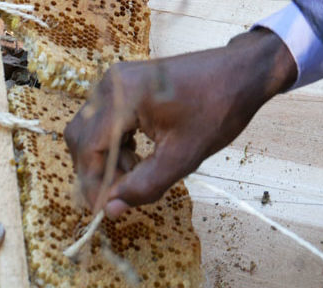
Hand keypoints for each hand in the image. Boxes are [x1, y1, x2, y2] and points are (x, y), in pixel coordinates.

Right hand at [64, 29, 296, 216]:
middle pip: (81, 137)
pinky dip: (112, 142)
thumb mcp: (183, 155)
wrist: (241, 73)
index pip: (89, 147)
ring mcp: (114, 81)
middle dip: (96, 170)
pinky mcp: (122, 84)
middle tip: (121, 191)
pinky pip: (103, 119)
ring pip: (90, 129)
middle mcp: (110, 84)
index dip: (92, 182)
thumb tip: (110, 209)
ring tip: (136, 171)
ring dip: (105, 157)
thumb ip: (144, 185)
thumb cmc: (218, 110)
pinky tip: (136, 154)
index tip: (102, 208)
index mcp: (123, 96)